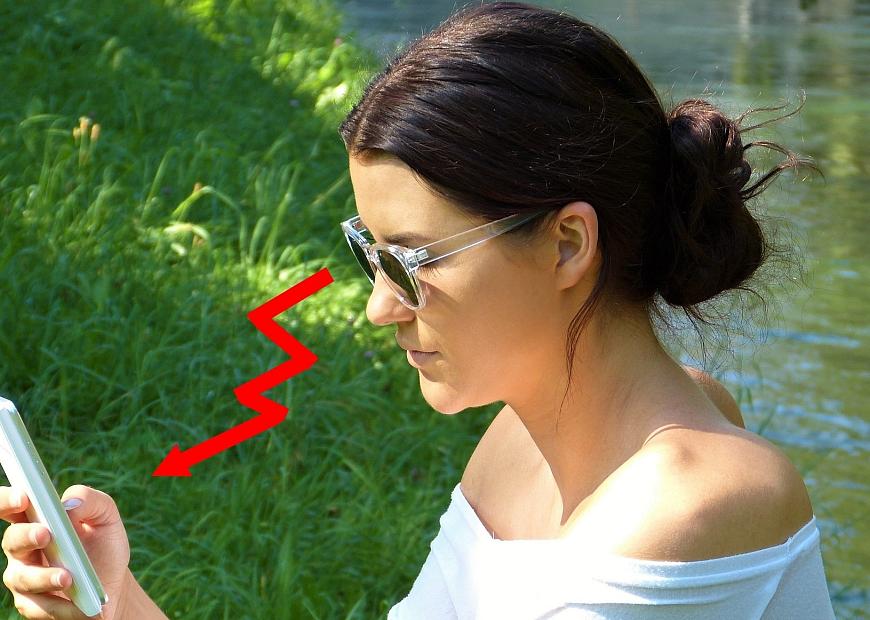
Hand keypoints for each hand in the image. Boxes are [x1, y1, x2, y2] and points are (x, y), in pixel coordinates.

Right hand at [1, 485, 130, 618]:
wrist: (113, 583)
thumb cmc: (104, 545)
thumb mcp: (107, 518)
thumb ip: (91, 501)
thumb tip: (70, 503)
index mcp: (37, 521)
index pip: (11, 506)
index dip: (8, 500)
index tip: (23, 497)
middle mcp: (23, 548)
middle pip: (12, 540)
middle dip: (26, 536)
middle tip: (46, 535)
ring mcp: (24, 577)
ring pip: (22, 577)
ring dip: (44, 577)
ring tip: (68, 578)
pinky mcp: (32, 604)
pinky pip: (39, 607)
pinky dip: (62, 606)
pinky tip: (80, 606)